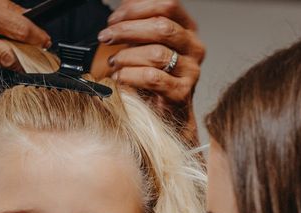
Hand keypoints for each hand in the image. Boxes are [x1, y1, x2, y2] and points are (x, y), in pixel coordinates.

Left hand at [97, 0, 204, 142]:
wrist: (169, 114)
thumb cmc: (155, 76)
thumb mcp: (147, 44)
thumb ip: (139, 22)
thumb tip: (122, 7)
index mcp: (188, 29)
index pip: (168, 5)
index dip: (137, 8)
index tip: (114, 19)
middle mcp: (194, 48)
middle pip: (162, 27)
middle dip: (127, 30)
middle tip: (106, 37)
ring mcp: (191, 71)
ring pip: (156, 53)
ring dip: (126, 56)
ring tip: (114, 63)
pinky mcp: (182, 92)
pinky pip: (152, 78)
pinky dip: (130, 76)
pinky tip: (120, 77)